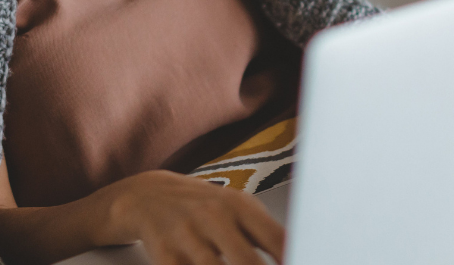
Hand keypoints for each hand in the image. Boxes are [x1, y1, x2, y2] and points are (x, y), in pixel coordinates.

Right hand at [95, 169, 284, 264]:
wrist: (147, 196)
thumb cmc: (202, 207)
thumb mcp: (237, 209)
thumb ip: (268, 235)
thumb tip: (298, 253)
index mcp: (239, 205)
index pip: (276, 239)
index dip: (292, 260)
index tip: (305, 264)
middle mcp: (214, 217)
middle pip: (247, 263)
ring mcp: (187, 236)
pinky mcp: (164, 255)